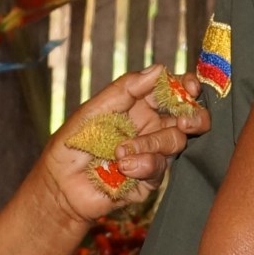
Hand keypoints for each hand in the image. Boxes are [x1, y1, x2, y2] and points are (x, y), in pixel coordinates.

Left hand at [44, 65, 209, 220]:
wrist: (60, 185)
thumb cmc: (72, 143)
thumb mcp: (95, 109)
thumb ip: (126, 88)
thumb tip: (159, 69)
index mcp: (139, 105)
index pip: (171, 90)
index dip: (186, 86)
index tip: (190, 88)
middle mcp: (150, 127)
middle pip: (187, 117)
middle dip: (193, 117)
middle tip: (184, 122)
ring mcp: (153, 153)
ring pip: (175, 142)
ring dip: (150, 145)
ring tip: (120, 153)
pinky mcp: (151, 178)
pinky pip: (160, 168)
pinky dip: (143, 165)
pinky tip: (123, 168)